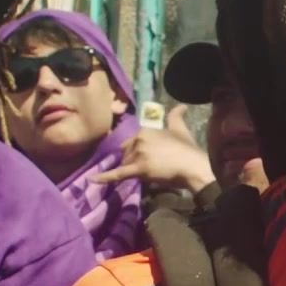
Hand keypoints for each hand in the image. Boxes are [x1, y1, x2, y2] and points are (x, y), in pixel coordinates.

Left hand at [93, 104, 215, 191]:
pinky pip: (118, 174)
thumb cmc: (187, 148)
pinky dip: (104, 177)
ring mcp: (137, 155)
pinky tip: (92, 180)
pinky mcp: (138, 170)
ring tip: (149, 174)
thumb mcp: (180, 129)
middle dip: (134, 159)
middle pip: (126, 152)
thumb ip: (176, 116)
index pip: (132, 141)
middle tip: (150, 167)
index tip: (149, 156)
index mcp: (145, 130)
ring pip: (126, 164)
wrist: (193, 166)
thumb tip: (181, 105)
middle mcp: (138, 140)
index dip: (139, 150)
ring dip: (133, 169)